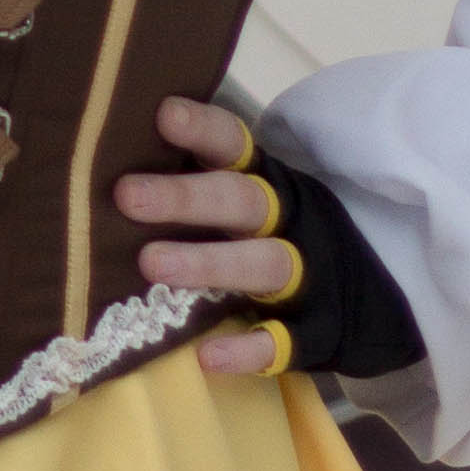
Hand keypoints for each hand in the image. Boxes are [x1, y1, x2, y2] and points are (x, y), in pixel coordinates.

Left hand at [114, 92, 296, 378]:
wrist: (370, 296)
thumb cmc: (273, 236)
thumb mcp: (245, 198)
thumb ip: (191, 180)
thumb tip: (98, 160)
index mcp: (264, 181)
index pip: (234, 144)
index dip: (201, 127)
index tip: (162, 114)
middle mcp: (288, 219)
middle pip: (242, 200)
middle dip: (186, 197)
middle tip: (126, 195)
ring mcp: (307, 275)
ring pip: (263, 263)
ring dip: (209, 262)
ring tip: (151, 264)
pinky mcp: (317, 330)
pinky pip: (285, 340)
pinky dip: (248, 349)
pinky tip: (207, 356)